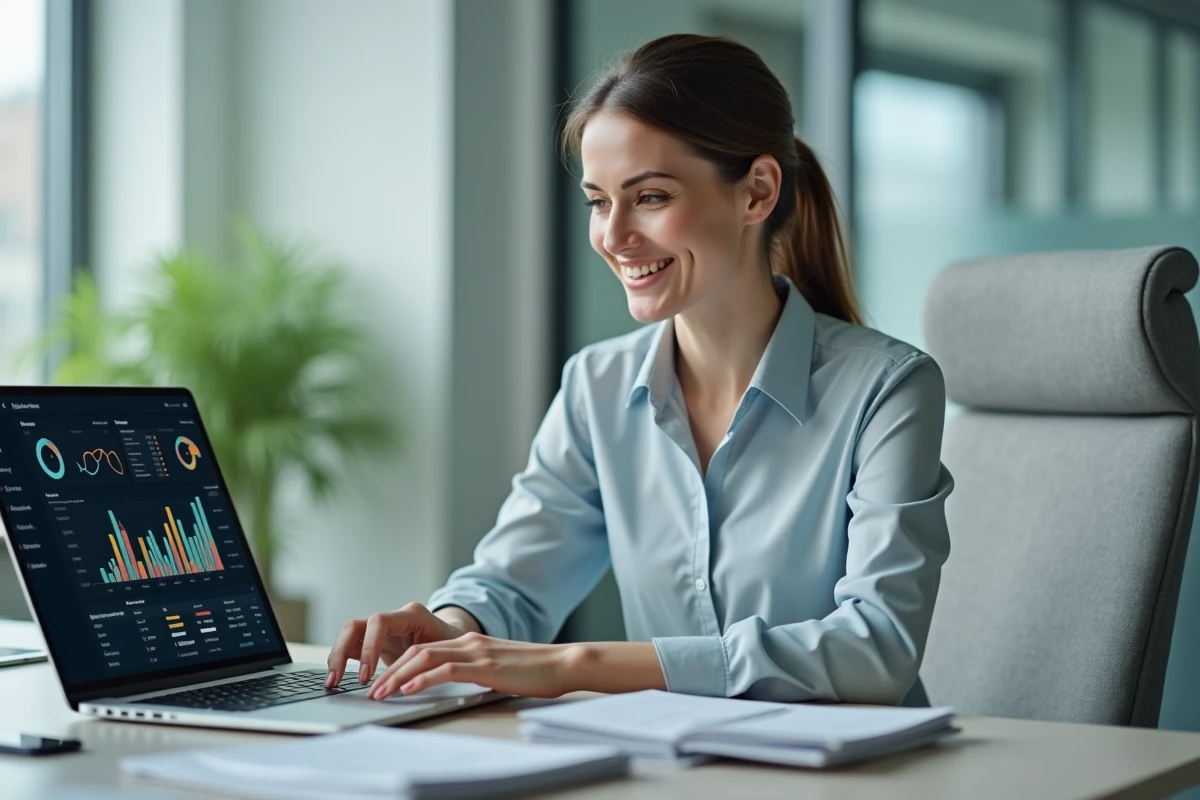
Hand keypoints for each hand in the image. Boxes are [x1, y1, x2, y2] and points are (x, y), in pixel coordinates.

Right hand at [325, 602, 466, 686]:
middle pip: (355, 626)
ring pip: (348, 635)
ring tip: (332, 683)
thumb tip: (411, 685)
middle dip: (342, 651)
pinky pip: (351, 647)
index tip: (366, 676)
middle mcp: (392, 618)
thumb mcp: (445, 654)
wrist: (454, 640)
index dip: (369, 647)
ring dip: (336, 657)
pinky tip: (336, 680)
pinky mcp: (373, 641)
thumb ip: (428, 665)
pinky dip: (341, 662)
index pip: (380, 622)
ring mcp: (380, 629)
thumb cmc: (453, 646)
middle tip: (338, 679)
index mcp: (412, 615)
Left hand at [366, 633, 577, 699]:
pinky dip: (423, 679)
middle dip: (390, 671)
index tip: (382, 683)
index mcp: (470, 643)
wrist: (561, 663)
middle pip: (417, 652)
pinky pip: (446, 669)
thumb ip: (475, 672)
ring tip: (381, 692)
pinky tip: (409, 689)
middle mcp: (468, 643)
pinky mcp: (485, 665)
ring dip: (398, 676)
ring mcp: (476, 652)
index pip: (423, 650)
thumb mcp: (497, 669)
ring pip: (425, 657)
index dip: (398, 665)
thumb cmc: (534, 671)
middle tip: (371, 690)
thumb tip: (455, 687)